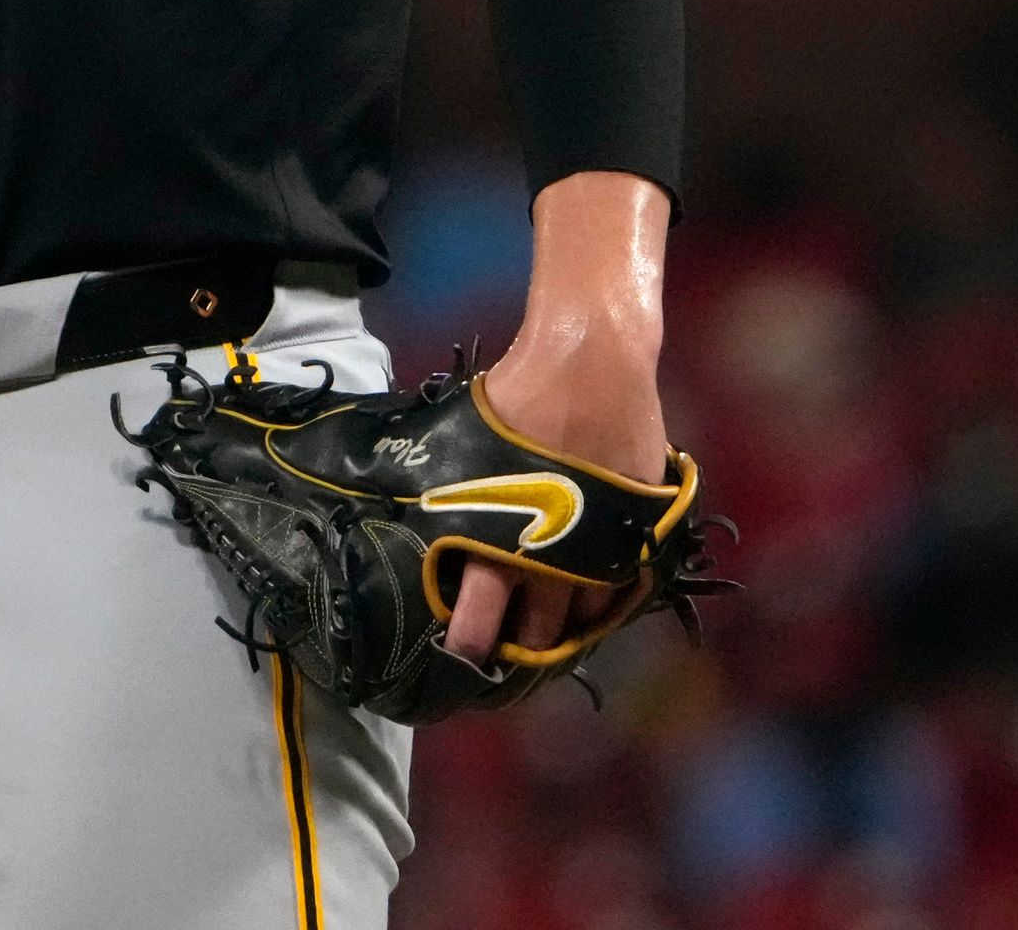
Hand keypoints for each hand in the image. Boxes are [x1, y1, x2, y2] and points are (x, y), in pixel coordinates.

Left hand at [446, 331, 671, 669]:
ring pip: (587, 613)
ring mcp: (600, 549)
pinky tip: (595, 597)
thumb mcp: (458, 440)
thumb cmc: (517, 395)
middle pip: (539, 629)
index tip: (462, 657)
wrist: (591, 360)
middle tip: (509, 654)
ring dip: (569, 624)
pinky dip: (609, 594)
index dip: (469, 642)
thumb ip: (433, 481)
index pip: (479, 617)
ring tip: (553, 629)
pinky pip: (624, 582)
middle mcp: (552, 558)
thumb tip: (377, 490)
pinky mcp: (639, 530)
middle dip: (523, 645)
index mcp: (500, 539)